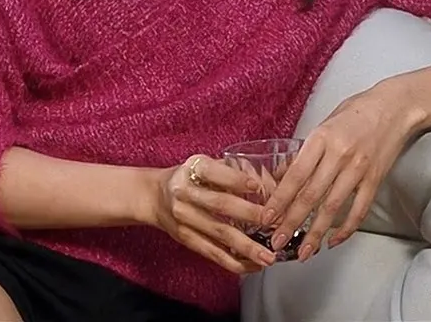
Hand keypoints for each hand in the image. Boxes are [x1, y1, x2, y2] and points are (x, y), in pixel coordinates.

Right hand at [146, 154, 278, 273]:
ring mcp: (183, 217)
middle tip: (275, 222)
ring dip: (247, 247)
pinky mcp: (185, 238)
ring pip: (219, 233)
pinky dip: (234, 262)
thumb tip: (272, 184)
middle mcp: (185, 192)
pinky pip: (212, 252)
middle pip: (220, 204)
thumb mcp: (209, 164)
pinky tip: (252, 265)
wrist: (155, 195)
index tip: (258, 186)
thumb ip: (237, 170)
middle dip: (250, 215)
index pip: (215, 172)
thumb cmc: (192, 178)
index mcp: (194, 168)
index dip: (237, 179)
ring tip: (268, 255)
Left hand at [265, 79, 419, 259]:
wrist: (397, 106)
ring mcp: (359, 169)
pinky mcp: (375, 179)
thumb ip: (304, 151)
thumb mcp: (325, 124)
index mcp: (322, 138)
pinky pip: (359, 209)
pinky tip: (333, 240)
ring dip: (316, 233)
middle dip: (291, 223)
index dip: (280, 199)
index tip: (266, 217)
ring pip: (333, 208)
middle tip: (276, 241)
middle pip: (311, 196)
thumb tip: (280, 177)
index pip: (296, 175)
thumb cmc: (358, 111)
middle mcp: (340, 155)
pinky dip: (346, 228)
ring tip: (303, 251)